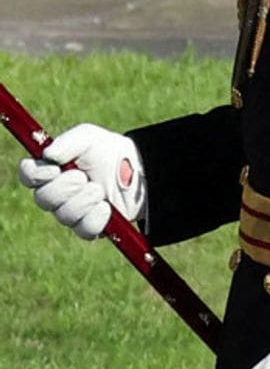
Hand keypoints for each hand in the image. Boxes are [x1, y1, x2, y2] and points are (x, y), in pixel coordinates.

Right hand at [16, 123, 145, 238]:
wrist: (141, 169)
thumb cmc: (109, 151)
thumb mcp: (89, 138)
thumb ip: (68, 142)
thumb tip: (48, 155)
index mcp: (51, 171)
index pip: (28, 176)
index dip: (35, 175)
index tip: (54, 168)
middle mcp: (57, 194)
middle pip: (43, 199)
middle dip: (64, 187)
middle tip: (83, 177)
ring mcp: (73, 213)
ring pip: (64, 216)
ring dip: (84, 200)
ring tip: (100, 189)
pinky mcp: (91, 227)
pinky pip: (85, 230)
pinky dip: (96, 217)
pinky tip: (107, 206)